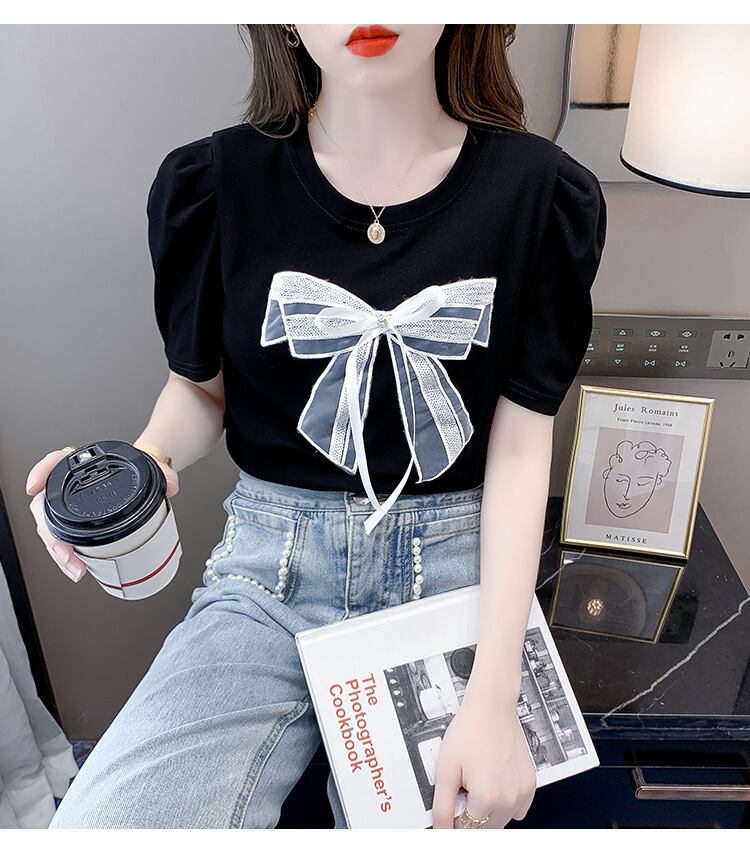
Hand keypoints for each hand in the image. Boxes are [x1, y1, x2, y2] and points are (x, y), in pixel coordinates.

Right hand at [25, 448, 177, 582]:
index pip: (56, 462)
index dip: (41, 472)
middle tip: (67, 555)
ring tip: (75, 568)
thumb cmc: (139, 465)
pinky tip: (78, 566)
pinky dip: (68, 553)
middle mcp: (72, 484)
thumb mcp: (153, 464)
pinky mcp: (78, 521)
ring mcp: (73, 504)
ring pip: (51, 527)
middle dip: (52, 534)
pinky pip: (64, 537)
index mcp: (86, 463)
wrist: (145, 473)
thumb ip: (164, 471)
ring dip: (58, 550)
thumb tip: (171, 485)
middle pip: (46, 506)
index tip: (34, 487)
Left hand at [431, 691, 535, 828]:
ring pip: (502, 820)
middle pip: (485, 828)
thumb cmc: (470, 729)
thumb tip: (442, 830)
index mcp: (487, 797)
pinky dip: (505, 803)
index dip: (454, 819)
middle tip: (463, 788)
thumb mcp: (445, 768)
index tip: (452, 806)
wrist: (492, 706)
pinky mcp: (530, 784)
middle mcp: (509, 798)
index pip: (467, 830)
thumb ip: (442, 806)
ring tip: (477, 781)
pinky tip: (494, 782)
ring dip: (488, 811)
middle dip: (471, 816)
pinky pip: (518, 809)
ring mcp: (522, 792)